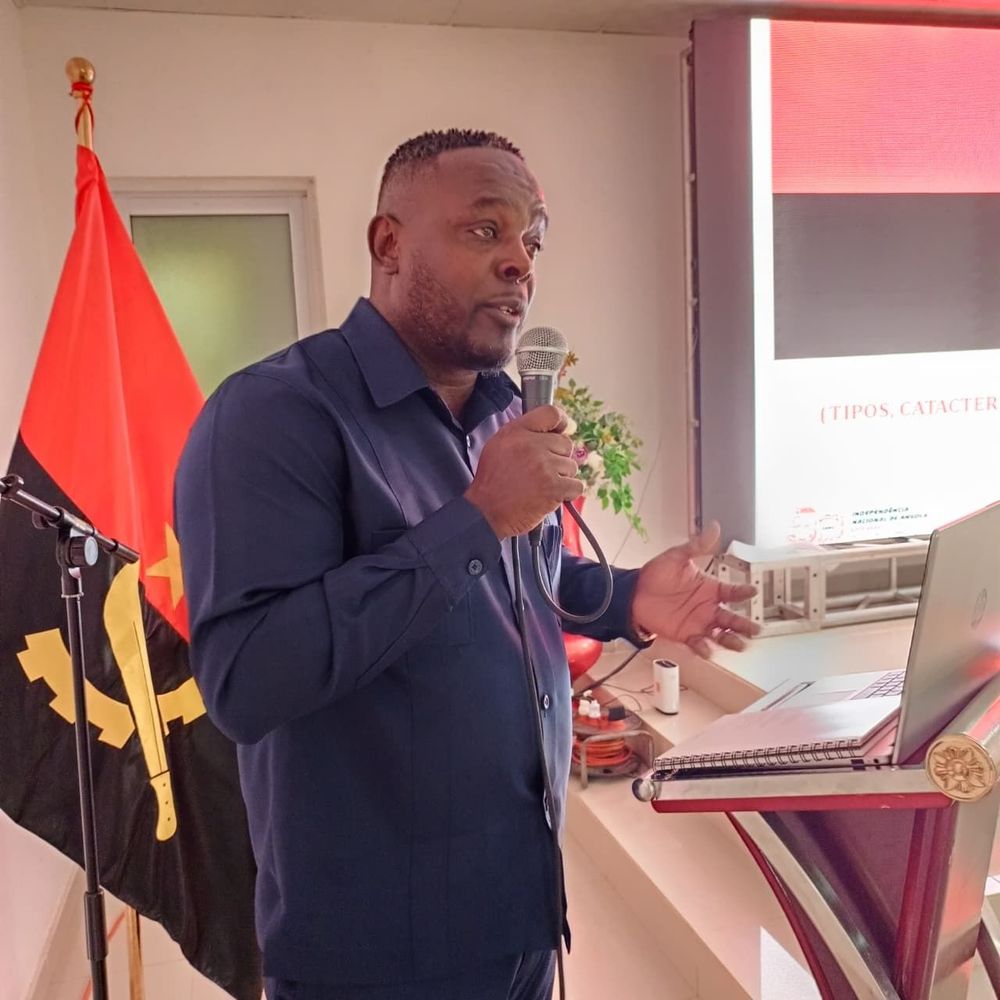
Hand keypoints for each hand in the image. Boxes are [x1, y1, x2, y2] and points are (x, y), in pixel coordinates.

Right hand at [465, 405, 583, 538]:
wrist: (486, 512)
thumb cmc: (492, 480)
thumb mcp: (498, 445)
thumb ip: (523, 433)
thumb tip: (552, 430)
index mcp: (516, 432)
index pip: (551, 413)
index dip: (560, 422)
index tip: (560, 430)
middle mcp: (532, 445)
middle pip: (566, 443)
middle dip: (558, 457)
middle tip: (541, 470)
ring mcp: (545, 466)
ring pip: (571, 466)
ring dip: (561, 477)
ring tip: (541, 485)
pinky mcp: (553, 487)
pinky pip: (576, 485)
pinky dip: (567, 492)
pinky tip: (551, 495)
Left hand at [630, 521, 759, 657]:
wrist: (633, 593)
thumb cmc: (656, 575)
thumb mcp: (676, 557)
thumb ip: (697, 546)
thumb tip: (714, 527)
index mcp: (710, 589)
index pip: (732, 592)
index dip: (743, 592)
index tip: (753, 591)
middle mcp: (708, 608)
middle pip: (732, 618)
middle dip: (745, 625)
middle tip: (756, 630)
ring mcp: (698, 623)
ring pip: (721, 634)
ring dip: (731, 640)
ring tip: (741, 645)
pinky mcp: (685, 635)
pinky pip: (698, 644)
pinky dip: (704, 648)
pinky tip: (708, 649)